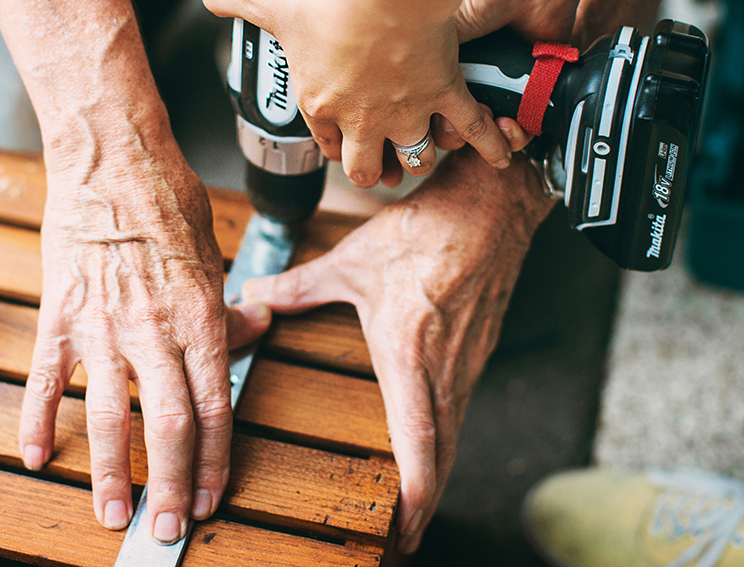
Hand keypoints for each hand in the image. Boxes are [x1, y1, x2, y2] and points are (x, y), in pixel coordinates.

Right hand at [17, 136, 270, 540]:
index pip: (213, 408)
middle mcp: (156, 330)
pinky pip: (45, 381)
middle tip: (164, 531)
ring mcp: (103, 326)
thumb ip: (227, 309)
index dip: (212, 462)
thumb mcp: (212, 257)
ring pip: (107, 417)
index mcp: (200, 318)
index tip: (208, 501)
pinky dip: (35, 423)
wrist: (112, 161)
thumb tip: (255, 332)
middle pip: (166, 426)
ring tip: (112, 514)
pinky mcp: (60, 316)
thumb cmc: (167, 204)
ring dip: (109, 474)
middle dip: (168, 486)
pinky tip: (33, 458)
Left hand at [204, 0, 516, 188]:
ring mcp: (406, 110)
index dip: (332, 144)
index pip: (323, 142)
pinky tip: (499, 155)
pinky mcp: (444, 93)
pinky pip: (471, 129)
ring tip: (427, 151)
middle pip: (368, 166)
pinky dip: (489, 144)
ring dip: (421, 157)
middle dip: (375, 169)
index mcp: (320, 102)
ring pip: (417, 155)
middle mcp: (362, 117)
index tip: (338, 140)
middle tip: (382, 167)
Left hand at [238, 148, 553, 551]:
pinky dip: (446, 436)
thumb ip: (299, 286)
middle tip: (407, 536)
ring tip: (415, 500)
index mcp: (410, 355)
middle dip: (425, 502)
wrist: (489, 210)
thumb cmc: (425, 232)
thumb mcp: (351, 262)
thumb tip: (255, 294)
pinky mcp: (476, 349)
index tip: (406, 529)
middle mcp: (444, 369)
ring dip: (437, 470)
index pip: (419, 443)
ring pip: (454, 432)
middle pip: (442, 454)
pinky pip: (460, 405)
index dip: (416, 495)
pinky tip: (431, 438)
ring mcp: (467, 362)